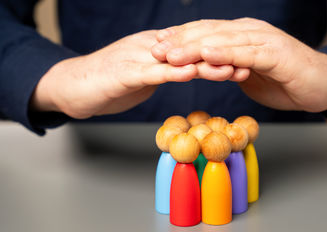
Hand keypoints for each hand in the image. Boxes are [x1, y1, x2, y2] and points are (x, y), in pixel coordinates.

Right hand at [31, 30, 236, 118]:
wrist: (73, 85)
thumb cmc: (110, 82)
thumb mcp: (144, 76)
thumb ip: (165, 71)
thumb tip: (186, 71)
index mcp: (157, 48)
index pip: (194, 49)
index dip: (220, 55)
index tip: (245, 62)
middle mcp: (150, 47)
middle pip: (192, 51)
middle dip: (221, 58)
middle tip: (249, 64)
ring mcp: (137, 58)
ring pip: (178, 59)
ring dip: (206, 64)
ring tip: (232, 69)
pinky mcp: (124, 72)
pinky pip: (153, 72)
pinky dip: (173, 73)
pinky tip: (190, 73)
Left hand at [152, 18, 326, 111]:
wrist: (322, 85)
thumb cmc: (286, 80)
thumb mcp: (249, 74)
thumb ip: (229, 67)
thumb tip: (208, 67)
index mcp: (241, 36)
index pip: (206, 33)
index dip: (180, 38)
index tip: (157, 45)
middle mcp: (250, 32)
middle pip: (209, 33)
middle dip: (179, 41)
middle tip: (155, 49)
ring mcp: (263, 40)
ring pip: (223, 40)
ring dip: (195, 46)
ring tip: (171, 54)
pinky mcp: (276, 54)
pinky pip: (247, 53)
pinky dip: (226, 53)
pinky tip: (207, 55)